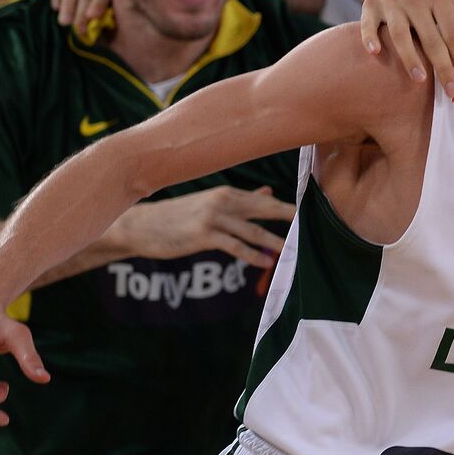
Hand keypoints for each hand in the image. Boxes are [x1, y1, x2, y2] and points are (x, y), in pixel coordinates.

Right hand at [117, 186, 295, 269]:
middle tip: (310, 227)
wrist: (143, 225)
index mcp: (227, 193)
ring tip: (293, 252)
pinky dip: (252, 255)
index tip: (309, 212)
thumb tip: (268, 192)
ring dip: (274, 242)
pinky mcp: (203, 235)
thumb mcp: (211, 203)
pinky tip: (266, 263)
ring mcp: (213, 218)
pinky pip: (234, 246)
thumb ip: (241, 200)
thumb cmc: (179, 215)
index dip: (286, 207)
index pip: (264, 200)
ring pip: (252, 230)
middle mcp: (223, 201)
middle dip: (288, 218)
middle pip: (264, 209)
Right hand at [359, 0, 453, 97]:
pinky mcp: (371, 4)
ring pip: (400, 34)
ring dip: (409, 58)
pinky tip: (375, 53)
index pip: (452, 32)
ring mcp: (391, 0)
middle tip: (452, 91)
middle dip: (443, 67)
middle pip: (430, 38)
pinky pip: (368, 24)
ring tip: (419, 79)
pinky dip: (370, 37)